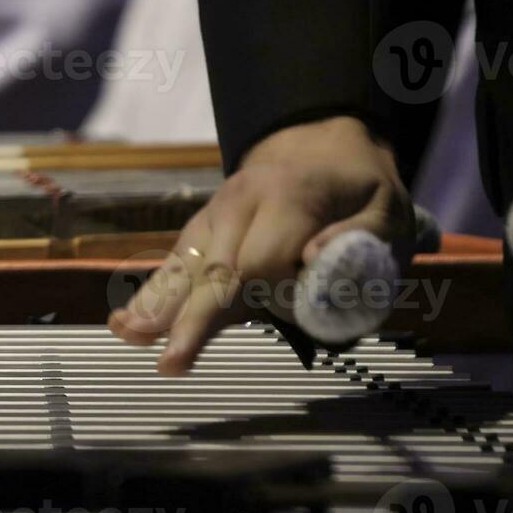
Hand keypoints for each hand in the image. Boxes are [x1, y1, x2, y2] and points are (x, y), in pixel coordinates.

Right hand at [107, 116, 414, 374]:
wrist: (322, 150)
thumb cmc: (358, 193)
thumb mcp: (386, 208)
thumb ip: (359, 238)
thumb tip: (309, 261)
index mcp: (286, 197)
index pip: (261, 260)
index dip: (265, 297)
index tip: (297, 309)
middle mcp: (238, 204)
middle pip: (210, 269)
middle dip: (190, 318)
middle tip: (172, 362)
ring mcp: (213, 218)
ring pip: (183, 268)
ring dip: (158, 306)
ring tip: (129, 334)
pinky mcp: (200, 234)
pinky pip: (174, 267)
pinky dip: (151, 295)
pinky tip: (125, 322)